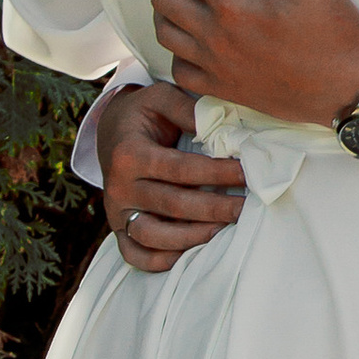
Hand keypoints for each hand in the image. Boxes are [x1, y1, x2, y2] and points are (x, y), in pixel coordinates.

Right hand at [95, 80, 244, 272]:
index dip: (217, 174)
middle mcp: (119, 186)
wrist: (110, 132)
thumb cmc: (143, 115)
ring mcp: (117, 211)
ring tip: (225, 230)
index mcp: (129, 154)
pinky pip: (136, 255)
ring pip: (153, 236)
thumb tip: (221, 125)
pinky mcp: (118, 229)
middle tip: (246, 208)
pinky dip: (162, 261)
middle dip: (215, 208)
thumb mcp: (160, 97)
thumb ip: (188, 108)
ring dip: (192, 237)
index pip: (181, 169)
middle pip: (172, 205)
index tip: (247, 174)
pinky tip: (193, 252)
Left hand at [150, 0, 358, 117]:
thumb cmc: (334, 35)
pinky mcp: (224, 88)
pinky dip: (174, 49)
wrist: (347, 90)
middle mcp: (216, 37)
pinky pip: (180, 70)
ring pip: (164, 33)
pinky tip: (184, 36)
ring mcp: (216, 66)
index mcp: (235, 6)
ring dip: (160, 4)